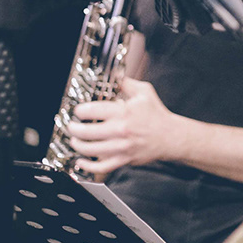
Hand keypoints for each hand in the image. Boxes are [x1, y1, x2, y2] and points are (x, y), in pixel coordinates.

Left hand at [67, 77, 185, 177]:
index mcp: (124, 112)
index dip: (80, 111)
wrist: (170, 136)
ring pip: (90, 150)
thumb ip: (126, 83)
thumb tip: (113, 75)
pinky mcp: (124, 159)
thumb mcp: (144, 92)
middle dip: (73, 129)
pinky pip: (102, 167)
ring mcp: (121, 147)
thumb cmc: (157, 115)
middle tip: (71, 126)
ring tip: (74, 141)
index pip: (92, 111)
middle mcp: (120, 130)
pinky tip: (81, 161)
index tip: (78, 111)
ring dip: (77, 145)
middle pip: (86, 132)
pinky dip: (88, 166)